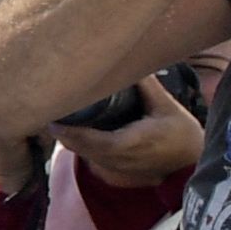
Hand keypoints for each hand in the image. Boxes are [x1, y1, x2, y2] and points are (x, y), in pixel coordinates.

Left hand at [53, 72, 204, 185]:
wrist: (188, 164)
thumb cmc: (181, 134)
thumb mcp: (166, 107)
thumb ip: (148, 87)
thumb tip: (132, 63)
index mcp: (128, 143)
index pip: (89, 140)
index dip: (68, 130)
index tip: (52, 114)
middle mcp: (115, 157)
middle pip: (77, 146)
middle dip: (60, 129)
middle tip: (42, 105)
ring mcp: (112, 165)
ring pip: (79, 151)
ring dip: (64, 135)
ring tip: (51, 112)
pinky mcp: (111, 166)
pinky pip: (86, 154)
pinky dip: (74, 141)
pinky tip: (65, 125)